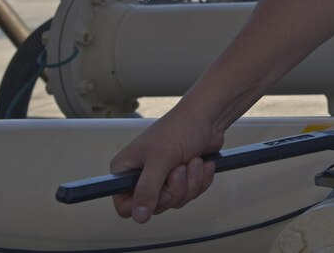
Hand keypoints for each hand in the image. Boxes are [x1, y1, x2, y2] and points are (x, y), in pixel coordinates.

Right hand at [109, 110, 223, 222]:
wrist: (208, 117)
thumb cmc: (180, 128)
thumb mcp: (160, 158)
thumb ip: (147, 189)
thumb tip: (138, 216)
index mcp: (127, 169)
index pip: (125, 206)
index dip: (143, 204)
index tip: (160, 189)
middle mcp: (142, 176)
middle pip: (155, 206)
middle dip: (175, 189)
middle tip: (180, 168)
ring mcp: (163, 179)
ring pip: (176, 201)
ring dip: (191, 182)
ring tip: (193, 161)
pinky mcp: (183, 179)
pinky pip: (191, 194)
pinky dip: (201, 180)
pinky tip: (203, 163)